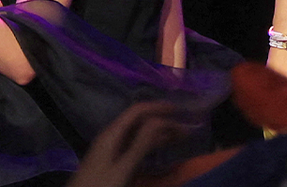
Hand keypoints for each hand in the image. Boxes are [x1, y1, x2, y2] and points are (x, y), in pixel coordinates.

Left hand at [66, 101, 189, 186]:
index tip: (180, 110)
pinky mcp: (112, 159)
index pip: (138, 111)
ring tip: (179, 136)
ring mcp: (111, 148)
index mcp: (112, 133)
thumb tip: (160, 120)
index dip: (158, 107)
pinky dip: (150, 143)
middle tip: (185, 128)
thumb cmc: (101, 186)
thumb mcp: (124, 167)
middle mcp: (112, 136)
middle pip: (139, 121)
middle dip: (162, 121)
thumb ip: (141, 143)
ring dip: (158, 132)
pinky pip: (134, 144)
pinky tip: (161, 147)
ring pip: (138, 133)